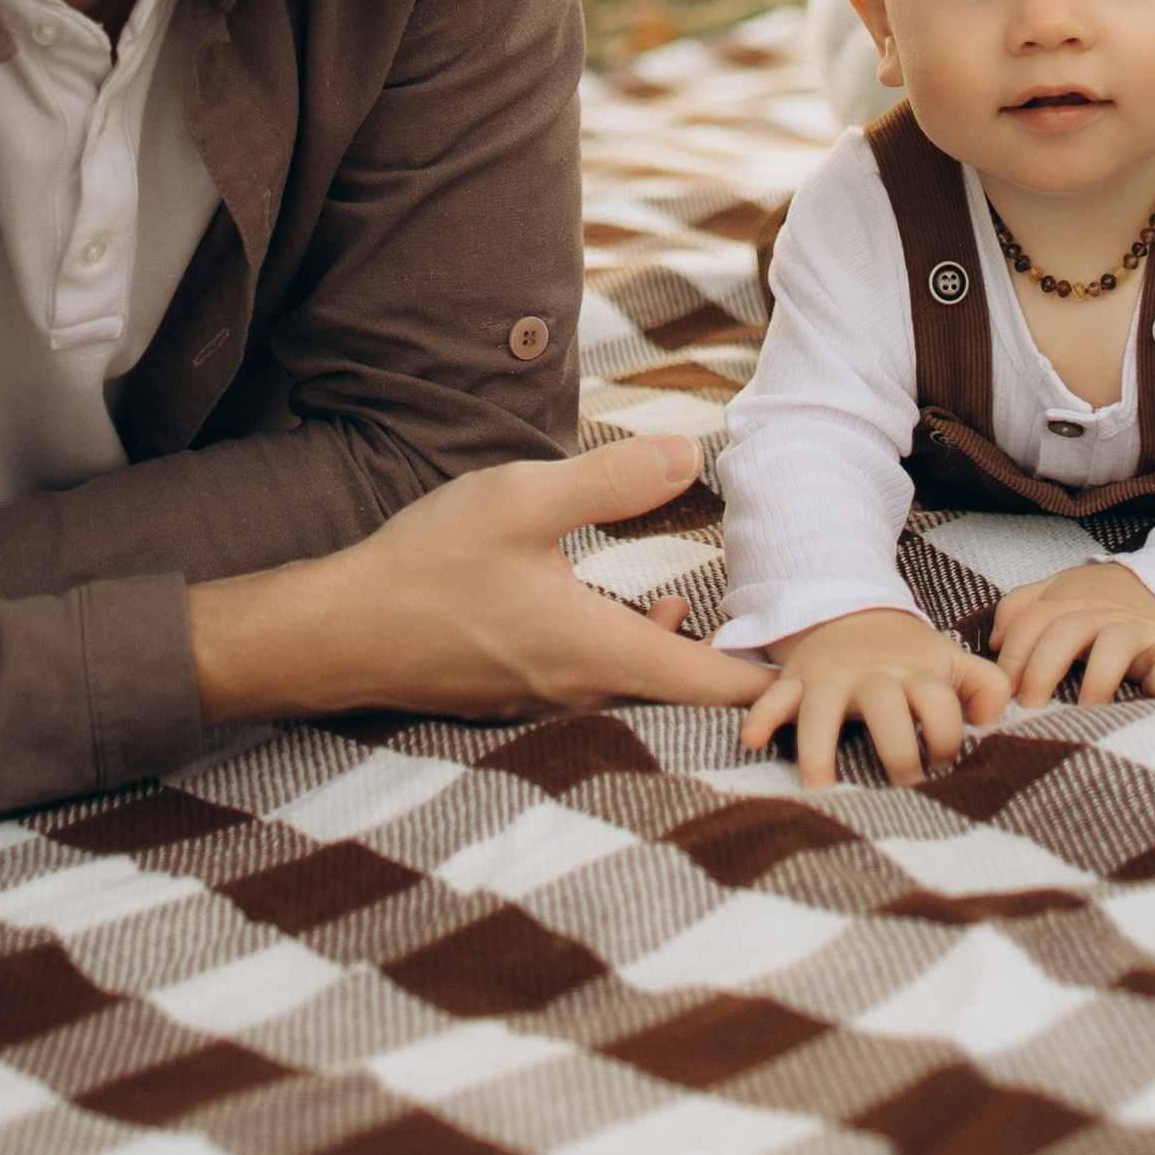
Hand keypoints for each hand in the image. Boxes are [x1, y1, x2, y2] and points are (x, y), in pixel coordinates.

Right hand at [189, 435, 774, 724]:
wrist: (336, 632)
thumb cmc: (426, 565)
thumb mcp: (521, 502)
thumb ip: (609, 481)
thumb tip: (691, 455)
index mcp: (595, 651)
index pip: (708, 680)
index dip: (766, 672)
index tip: (817, 666)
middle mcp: (580, 690)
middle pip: (681, 691)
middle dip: (734, 665)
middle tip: (788, 638)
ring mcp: (546, 699)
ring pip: (638, 687)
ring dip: (683, 655)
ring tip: (721, 613)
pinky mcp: (517, 691)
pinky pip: (599, 682)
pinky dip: (636, 650)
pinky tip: (639, 608)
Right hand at [738, 608, 1010, 790]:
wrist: (852, 612)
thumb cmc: (909, 656)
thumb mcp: (951, 660)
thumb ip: (987, 685)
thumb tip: (997, 720)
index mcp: (915, 673)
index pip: (939, 705)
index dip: (948, 738)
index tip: (944, 763)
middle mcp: (873, 676)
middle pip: (886, 707)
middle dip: (897, 748)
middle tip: (904, 784)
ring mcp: (831, 678)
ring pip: (823, 709)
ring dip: (819, 747)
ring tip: (818, 787)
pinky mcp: (797, 681)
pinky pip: (774, 698)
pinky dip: (762, 716)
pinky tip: (751, 740)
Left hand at [989, 560, 1154, 705]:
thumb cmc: (1105, 597)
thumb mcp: (1061, 589)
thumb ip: (1022, 606)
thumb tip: (994, 640)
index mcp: (1070, 601)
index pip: (1032, 622)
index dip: (1013, 656)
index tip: (1002, 691)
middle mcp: (1102, 612)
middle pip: (1066, 633)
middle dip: (1043, 669)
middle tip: (1030, 706)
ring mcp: (1138, 629)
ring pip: (1115, 644)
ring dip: (1099, 677)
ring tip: (1086, 708)